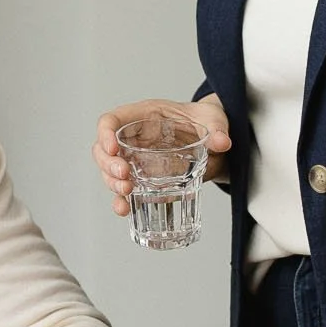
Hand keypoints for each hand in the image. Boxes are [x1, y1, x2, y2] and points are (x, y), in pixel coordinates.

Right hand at [93, 96, 230, 215]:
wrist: (214, 140)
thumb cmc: (204, 120)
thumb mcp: (212, 118)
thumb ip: (216, 127)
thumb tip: (222, 143)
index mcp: (143, 116)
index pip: (111, 120)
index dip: (105, 133)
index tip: (113, 149)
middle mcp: (133, 138)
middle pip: (103, 149)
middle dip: (108, 165)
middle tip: (124, 178)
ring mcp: (135, 160)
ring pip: (109, 171)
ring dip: (112, 184)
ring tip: (126, 193)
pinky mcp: (142, 179)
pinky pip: (124, 190)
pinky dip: (121, 201)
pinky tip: (125, 210)